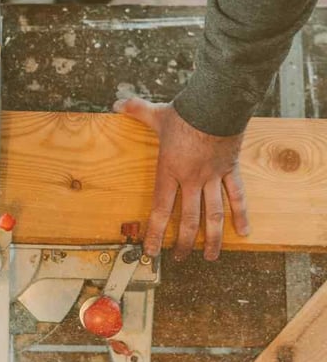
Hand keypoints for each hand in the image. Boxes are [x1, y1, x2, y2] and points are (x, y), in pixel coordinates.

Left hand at [113, 97, 250, 260]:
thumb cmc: (186, 111)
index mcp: (169, 170)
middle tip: (180, 258)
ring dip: (213, 238)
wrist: (218, 104)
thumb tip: (117, 102)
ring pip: (213, 214)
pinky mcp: (230, 169)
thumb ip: (135, 110)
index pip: (160, 209)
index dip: (156, 232)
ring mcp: (212, 176)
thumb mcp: (156, 113)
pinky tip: (244, 232)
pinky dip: (241, 214)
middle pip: (188, 219)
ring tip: (211, 257)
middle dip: (184, 242)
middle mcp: (191, 179)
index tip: (152, 251)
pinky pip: (237, 196)